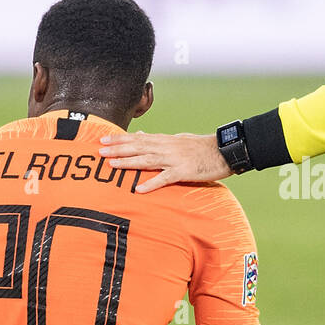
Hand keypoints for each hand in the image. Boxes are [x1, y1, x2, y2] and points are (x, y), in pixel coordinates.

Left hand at [98, 132, 230, 191]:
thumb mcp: (180, 139)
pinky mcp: (184, 172)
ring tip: (111, 165)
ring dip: (128, 162)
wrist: (225, 151)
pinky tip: (138, 189)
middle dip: (118, 149)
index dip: (120, 139)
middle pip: (138, 147)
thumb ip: (160, 139)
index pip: (138, 138)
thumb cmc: (203, 147)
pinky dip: (151, 184)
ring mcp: (175, 159)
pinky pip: (165, 179)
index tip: (104, 139)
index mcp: (166, 140)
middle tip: (100, 150)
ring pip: (147, 160)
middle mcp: (167, 147)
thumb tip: (143, 135)